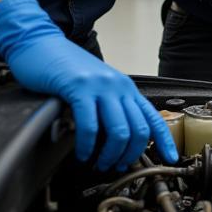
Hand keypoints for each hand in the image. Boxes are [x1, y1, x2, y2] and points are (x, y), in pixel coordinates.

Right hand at [0, 0, 177, 169]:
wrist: (41, 45)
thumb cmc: (67, 70)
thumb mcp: (98, 88)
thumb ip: (110, 108)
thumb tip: (118, 140)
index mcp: (126, 88)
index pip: (153, 117)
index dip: (164, 140)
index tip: (170, 158)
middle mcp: (119, 86)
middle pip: (138, 129)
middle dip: (129, 154)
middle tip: (117, 166)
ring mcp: (101, 87)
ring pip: (119, 131)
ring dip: (110, 155)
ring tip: (99, 163)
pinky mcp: (79, 88)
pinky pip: (90, 126)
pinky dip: (88, 146)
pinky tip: (83, 153)